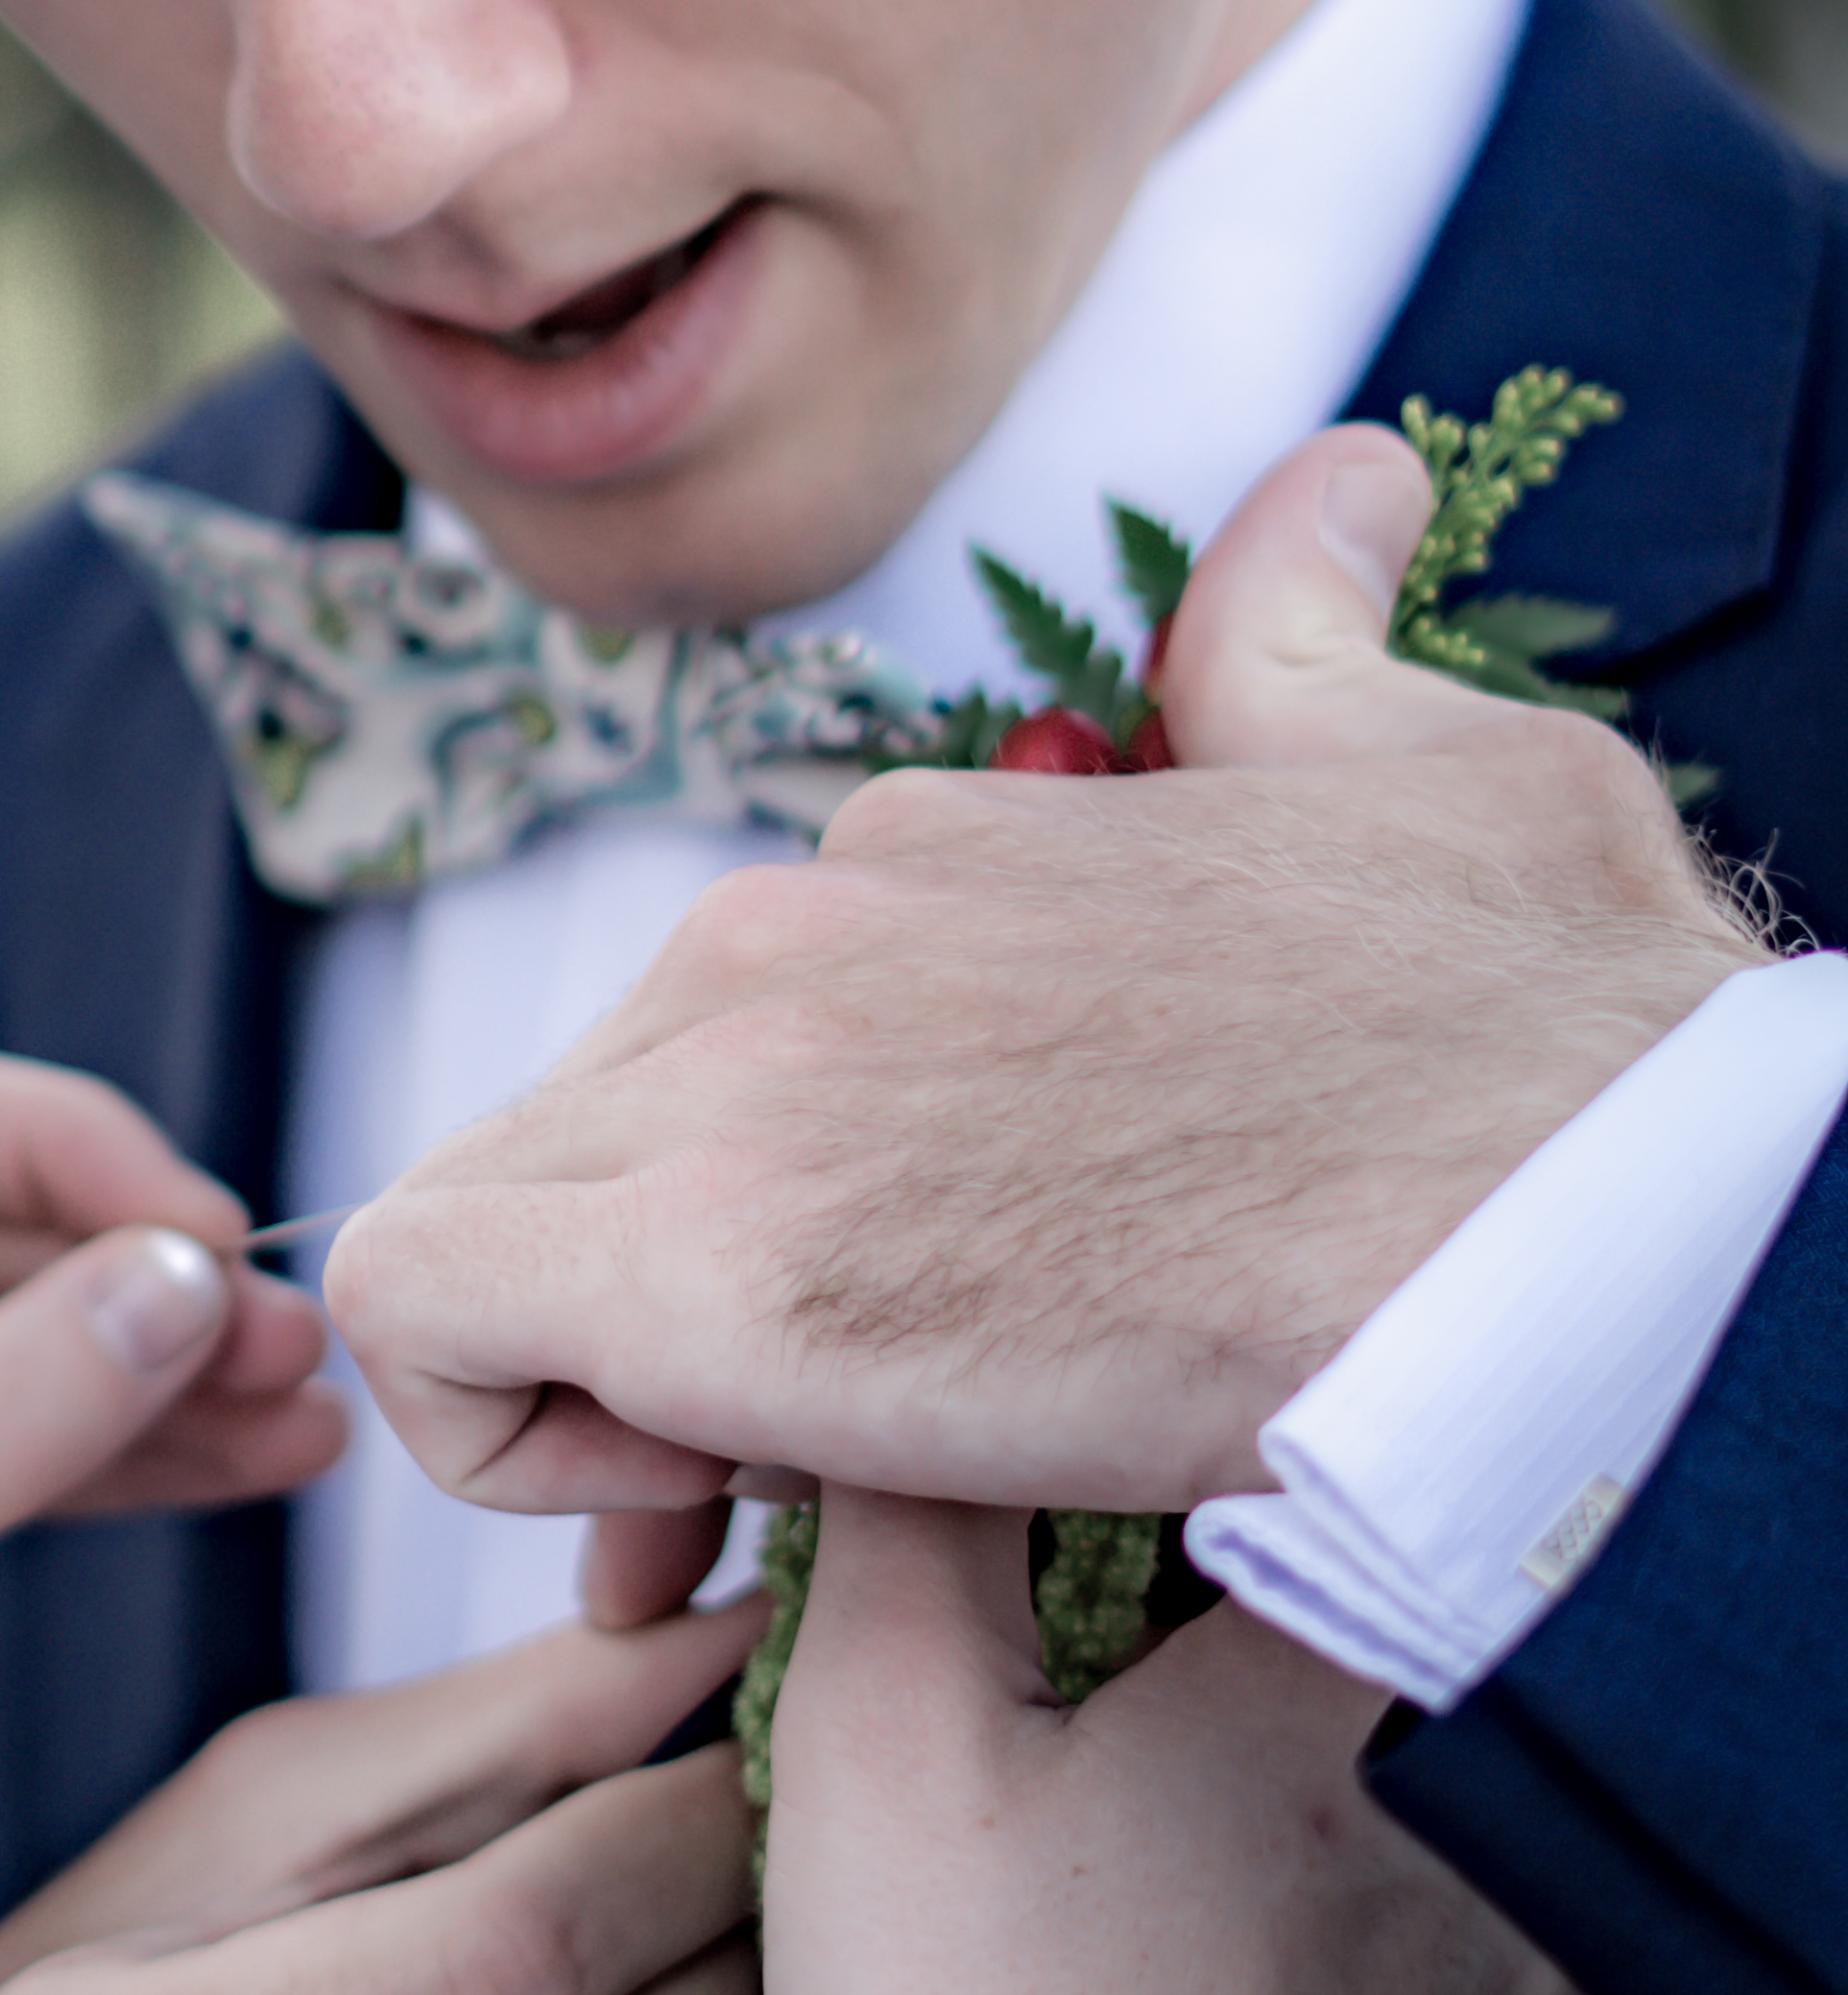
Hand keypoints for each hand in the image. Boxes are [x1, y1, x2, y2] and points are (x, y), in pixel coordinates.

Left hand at [328, 424, 1754, 1535]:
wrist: (1584, 1220)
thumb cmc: (1554, 1042)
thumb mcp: (1431, 767)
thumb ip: (1314, 641)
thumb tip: (1344, 482)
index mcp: (921, 858)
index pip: (717, 1044)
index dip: (760, 1216)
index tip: (880, 1352)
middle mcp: (785, 932)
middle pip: (579, 1138)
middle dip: (646, 1318)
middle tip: (813, 1463)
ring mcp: (729, 1079)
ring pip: (474, 1218)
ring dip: (586, 1385)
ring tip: (775, 1496)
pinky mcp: (697, 1266)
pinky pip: (410, 1312)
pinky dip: (503, 1439)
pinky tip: (706, 1512)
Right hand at [768, 1490, 1665, 1994]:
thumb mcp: (877, 1752)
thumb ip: (903, 1513)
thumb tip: (916, 1389)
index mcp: (1379, 1673)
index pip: (1299, 1479)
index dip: (1161, 1512)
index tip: (1079, 1595)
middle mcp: (1541, 1842)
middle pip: (1380, 1684)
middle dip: (1240, 1719)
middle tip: (1095, 1806)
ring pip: (1448, 1890)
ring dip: (1330, 1902)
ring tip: (1155, 1987)